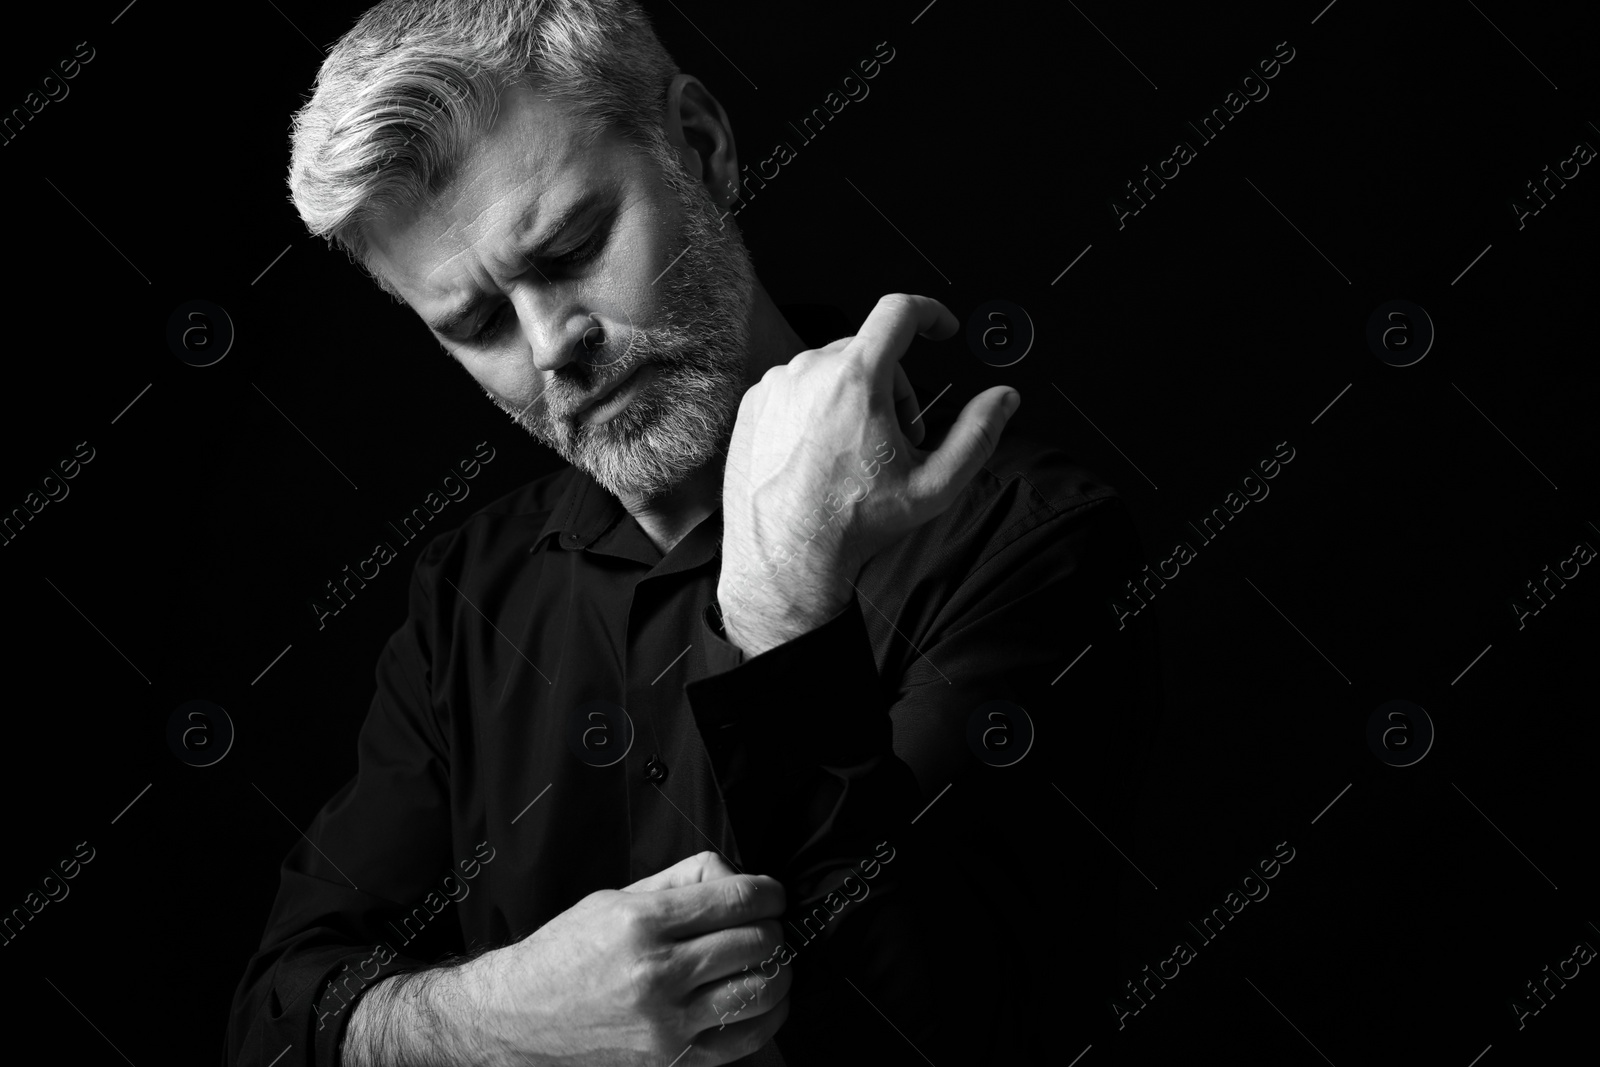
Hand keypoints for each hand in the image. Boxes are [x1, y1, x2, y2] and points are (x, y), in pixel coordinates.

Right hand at [467, 850, 790, 1064]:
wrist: (518, 1016)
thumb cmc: (566, 953)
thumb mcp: (616, 898)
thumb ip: (680, 881)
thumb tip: (735, 876)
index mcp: (643, 923)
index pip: (738, 899)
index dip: (771, 893)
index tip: (772, 894)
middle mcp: (658, 973)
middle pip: (757, 942)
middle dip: (773, 927)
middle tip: (767, 924)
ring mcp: (666, 1022)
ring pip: (759, 991)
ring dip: (778, 970)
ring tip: (768, 960)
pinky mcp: (671, 1059)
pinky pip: (743, 1039)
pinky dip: (767, 1016)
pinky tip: (764, 999)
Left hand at [717, 294, 1019, 654]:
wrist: (787, 557)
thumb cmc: (851, 523)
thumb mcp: (935, 484)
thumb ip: (978, 433)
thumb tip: (1004, 399)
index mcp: (856, 378)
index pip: (899, 311)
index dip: (929, 313)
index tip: (940, 328)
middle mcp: (810, 371)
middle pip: (869, 351)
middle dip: (893, 386)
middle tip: (895, 439)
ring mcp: (776, 386)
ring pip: (832, 369)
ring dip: (853, 397)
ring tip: (854, 453)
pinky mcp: (754, 403)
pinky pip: (797, 387)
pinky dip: (816, 408)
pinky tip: (821, 454)